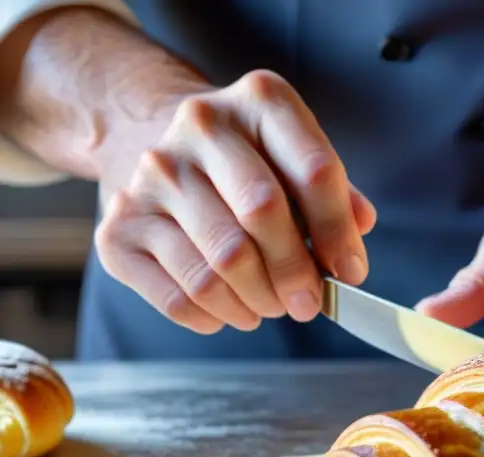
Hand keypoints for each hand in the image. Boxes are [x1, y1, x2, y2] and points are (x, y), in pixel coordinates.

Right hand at [94, 70, 375, 333]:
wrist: (150, 139)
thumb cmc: (247, 162)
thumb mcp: (297, 157)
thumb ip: (336, 196)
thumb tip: (356, 241)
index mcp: (260, 102)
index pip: (314, 172)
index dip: (338, 233)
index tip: (350, 273)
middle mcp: (201, 126)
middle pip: (262, 214)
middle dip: (296, 274)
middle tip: (309, 302)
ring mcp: (151, 176)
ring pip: (221, 265)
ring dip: (259, 301)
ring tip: (272, 305)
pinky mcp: (118, 229)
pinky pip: (180, 296)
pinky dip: (216, 317)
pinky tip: (232, 309)